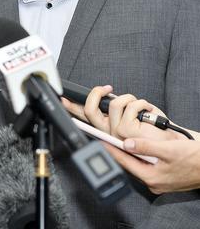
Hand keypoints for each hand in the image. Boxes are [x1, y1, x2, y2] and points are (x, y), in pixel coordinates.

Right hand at [62, 85, 178, 140]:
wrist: (169, 142)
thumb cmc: (152, 130)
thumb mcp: (130, 117)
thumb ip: (115, 110)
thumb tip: (104, 97)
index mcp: (106, 129)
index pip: (84, 117)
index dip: (71, 108)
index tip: (62, 99)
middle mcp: (107, 133)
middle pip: (90, 110)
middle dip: (96, 93)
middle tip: (105, 89)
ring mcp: (115, 133)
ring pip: (114, 104)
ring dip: (131, 99)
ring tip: (141, 106)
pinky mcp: (125, 130)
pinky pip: (128, 105)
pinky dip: (141, 103)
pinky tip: (148, 110)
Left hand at [104, 137, 199, 193]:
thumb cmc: (195, 159)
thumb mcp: (169, 150)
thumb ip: (146, 147)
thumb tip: (127, 144)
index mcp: (153, 178)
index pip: (125, 163)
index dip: (112, 150)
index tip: (100, 141)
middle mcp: (154, 182)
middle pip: (129, 165)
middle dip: (118, 152)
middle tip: (106, 139)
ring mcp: (159, 181)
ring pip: (137, 165)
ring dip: (129, 154)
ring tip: (117, 141)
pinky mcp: (165, 178)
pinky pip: (146, 166)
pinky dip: (140, 157)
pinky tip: (136, 148)